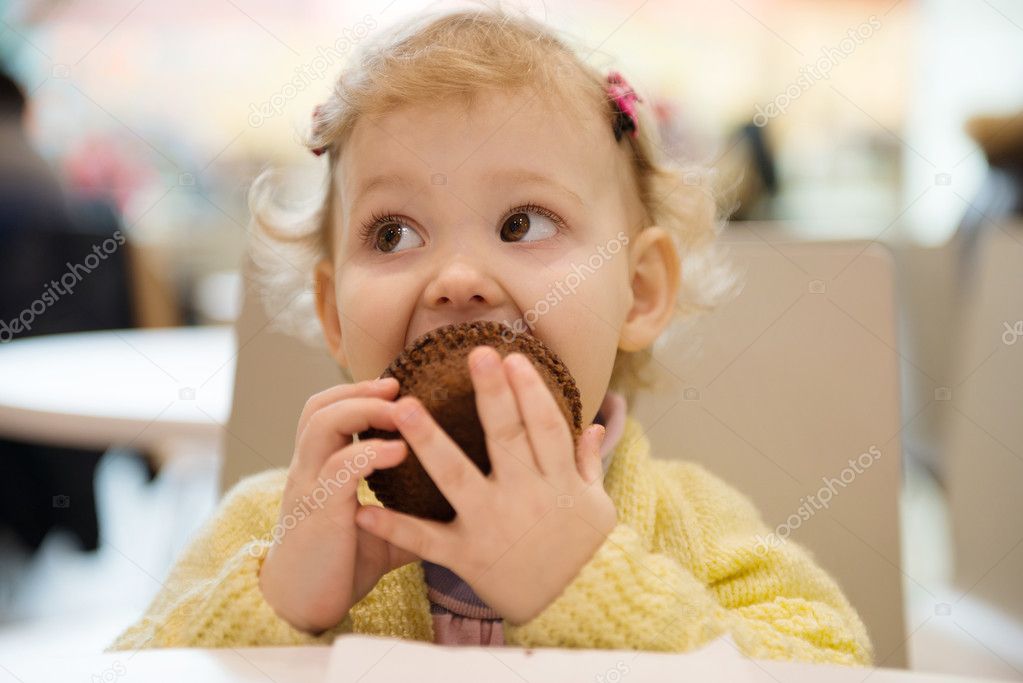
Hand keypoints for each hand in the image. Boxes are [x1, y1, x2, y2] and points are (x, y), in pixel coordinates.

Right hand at [258, 378, 419, 633]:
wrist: (303, 608)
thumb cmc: (340, 566)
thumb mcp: (382, 532)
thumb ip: (410, 513)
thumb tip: (459, 507)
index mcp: (320, 468)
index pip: (326, 410)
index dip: (356, 391)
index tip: (397, 385)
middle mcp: (309, 469)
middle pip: (319, 407)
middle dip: (360, 390)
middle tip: (399, 387)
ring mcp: (310, 487)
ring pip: (322, 425)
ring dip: (362, 409)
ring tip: (400, 410)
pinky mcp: (319, 512)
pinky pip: (337, 469)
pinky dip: (368, 453)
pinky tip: (399, 451)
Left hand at [353, 345, 617, 625]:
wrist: (580, 610)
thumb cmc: (587, 553)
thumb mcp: (597, 505)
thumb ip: (587, 463)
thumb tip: (596, 424)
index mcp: (558, 481)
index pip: (545, 425)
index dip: (531, 390)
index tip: (513, 357)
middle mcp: (526, 498)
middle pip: (508, 437)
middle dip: (493, 395)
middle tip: (476, 354)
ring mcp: (493, 526)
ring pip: (458, 477)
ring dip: (430, 442)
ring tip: (404, 409)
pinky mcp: (468, 556)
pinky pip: (428, 540)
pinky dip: (395, 527)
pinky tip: (364, 508)